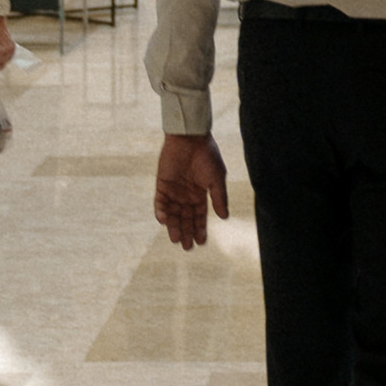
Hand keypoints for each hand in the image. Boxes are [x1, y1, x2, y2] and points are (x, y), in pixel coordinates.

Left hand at [154, 131, 228, 250]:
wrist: (190, 138)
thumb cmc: (207, 156)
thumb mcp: (216, 179)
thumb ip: (219, 198)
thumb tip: (224, 217)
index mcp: (201, 194)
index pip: (200, 216)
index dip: (200, 229)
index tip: (201, 242)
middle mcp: (187, 195)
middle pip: (186, 218)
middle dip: (186, 232)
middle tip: (187, 247)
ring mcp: (174, 190)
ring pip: (173, 213)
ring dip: (173, 226)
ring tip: (176, 239)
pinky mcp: (162, 184)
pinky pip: (160, 202)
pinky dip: (161, 211)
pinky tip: (164, 221)